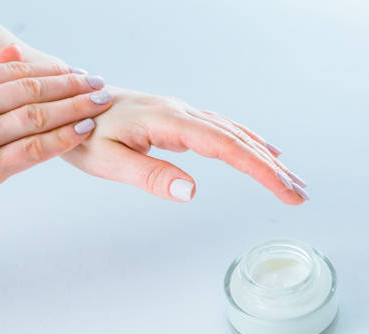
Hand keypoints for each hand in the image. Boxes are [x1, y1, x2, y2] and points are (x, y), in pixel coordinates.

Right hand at [0, 46, 112, 247]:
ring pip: (38, 117)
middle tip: (99, 84)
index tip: (77, 72)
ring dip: (76, 108)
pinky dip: (63, 139)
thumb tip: (14, 54)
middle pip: (33, 90)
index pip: (16, 72)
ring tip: (100, 104)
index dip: (53, 71)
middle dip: (73, 85)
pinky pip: (33, 151)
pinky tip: (83, 131)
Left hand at [62, 87, 307, 204]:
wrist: (68, 103)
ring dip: (264, 156)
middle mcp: (181, 112)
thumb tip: (191, 192)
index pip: (226, 146)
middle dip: (272, 168)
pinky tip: (258, 149)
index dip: (259, 169)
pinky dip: (246, 141)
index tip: (285, 191)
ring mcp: (181, 113)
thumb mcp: (108, 159)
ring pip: (233, 132)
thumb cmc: (84, 133)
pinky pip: (221, 129)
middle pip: (238, 139)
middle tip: (300, 194)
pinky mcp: (177, 119)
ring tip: (289, 178)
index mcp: (169, 121)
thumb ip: (149, 174)